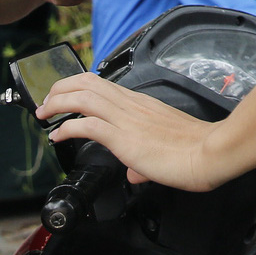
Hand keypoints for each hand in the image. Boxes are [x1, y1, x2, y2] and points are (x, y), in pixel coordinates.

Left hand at [37, 73, 232, 191]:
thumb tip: (135, 172)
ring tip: (45, 114)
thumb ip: (145, 158)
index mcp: (140, 104)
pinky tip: (58, 135)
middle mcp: (131, 105)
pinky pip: (86, 124)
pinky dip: (66, 127)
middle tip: (47, 103)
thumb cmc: (196, 149)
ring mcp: (127, 119)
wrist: (210, 153)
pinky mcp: (124, 137)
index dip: (76, 87)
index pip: (102, 84)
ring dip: (57, 103)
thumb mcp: (166, 149)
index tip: (64, 98)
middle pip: (86, 82)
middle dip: (59, 88)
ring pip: (82, 96)